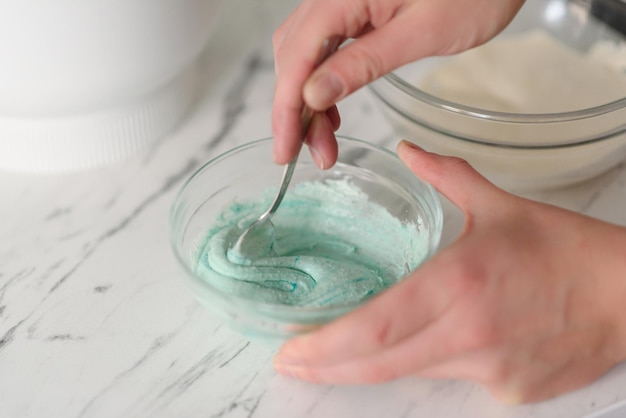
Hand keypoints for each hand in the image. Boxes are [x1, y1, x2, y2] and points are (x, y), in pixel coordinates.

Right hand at [271, 0, 524, 168]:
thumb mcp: (421, 32)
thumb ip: (364, 62)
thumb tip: (314, 95)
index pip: (296, 58)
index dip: (286, 110)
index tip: (286, 151)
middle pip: (294, 58)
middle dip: (297, 111)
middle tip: (316, 154)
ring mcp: (342, 1)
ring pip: (305, 55)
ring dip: (308, 100)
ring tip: (325, 140)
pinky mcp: (355, 9)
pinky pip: (325, 47)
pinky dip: (322, 82)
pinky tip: (331, 108)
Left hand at [273, 140, 625, 403]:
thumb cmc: (564, 249)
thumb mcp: (499, 205)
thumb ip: (445, 175)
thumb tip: (407, 151)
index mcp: (459, 281)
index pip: (374, 327)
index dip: (324, 347)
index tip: (289, 350)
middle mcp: (468, 333)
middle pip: (378, 364)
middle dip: (326, 368)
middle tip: (291, 363)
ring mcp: (489, 370)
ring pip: (410, 374)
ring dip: (368, 367)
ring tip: (335, 357)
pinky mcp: (508, 392)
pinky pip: (450, 381)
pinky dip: (424, 365)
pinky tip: (421, 348)